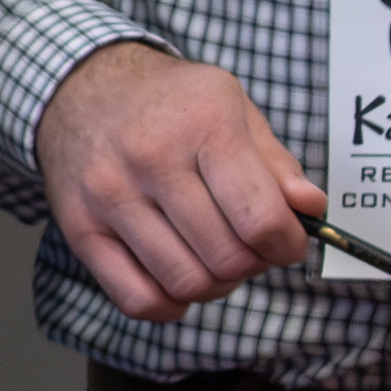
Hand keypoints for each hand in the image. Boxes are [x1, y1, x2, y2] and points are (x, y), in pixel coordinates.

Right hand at [42, 41, 321, 323]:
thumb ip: (277, 163)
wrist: (83, 87)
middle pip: (226, 258)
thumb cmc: (170, 102)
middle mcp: (151, 158)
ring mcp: (110, 196)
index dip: (287, 245)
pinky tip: (178, 277)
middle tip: (249, 246)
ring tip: (214, 257)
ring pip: (185, 283)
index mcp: (202, 124)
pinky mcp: (80, 228)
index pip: (260, 217)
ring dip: (215, 285)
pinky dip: (170, 304)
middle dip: (252, 264)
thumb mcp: (233, 107)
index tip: (287, 242)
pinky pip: (137, 299)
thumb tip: (310, 210)